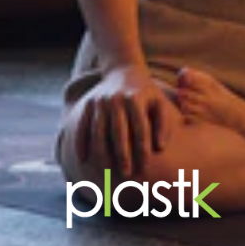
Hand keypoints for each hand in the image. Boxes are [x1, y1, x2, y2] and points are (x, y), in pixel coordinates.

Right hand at [75, 64, 180, 178]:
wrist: (123, 69)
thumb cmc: (146, 92)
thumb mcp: (158, 102)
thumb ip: (163, 123)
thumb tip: (160, 148)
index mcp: (136, 98)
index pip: (140, 127)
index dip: (143, 148)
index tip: (145, 166)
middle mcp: (116, 99)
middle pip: (119, 132)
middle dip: (123, 155)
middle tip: (127, 175)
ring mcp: (99, 101)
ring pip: (99, 132)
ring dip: (101, 154)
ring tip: (106, 173)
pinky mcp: (87, 104)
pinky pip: (82, 127)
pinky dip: (81, 144)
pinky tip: (83, 160)